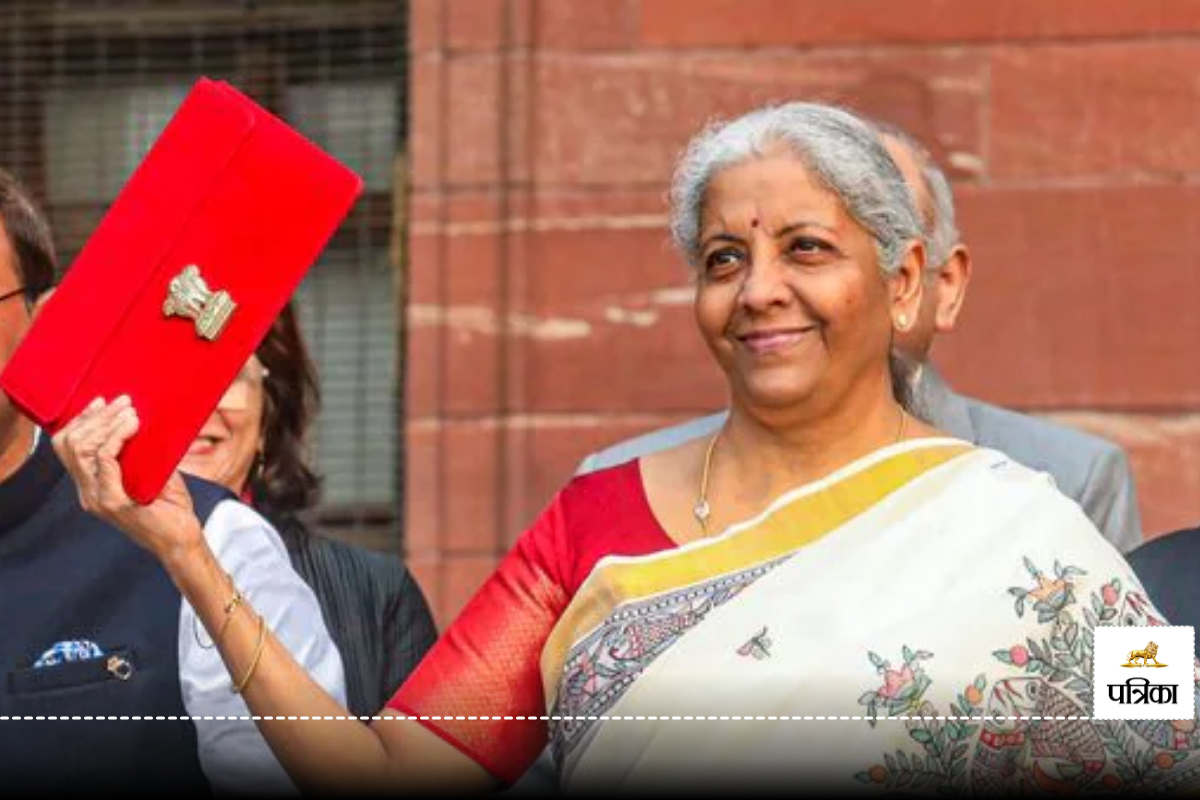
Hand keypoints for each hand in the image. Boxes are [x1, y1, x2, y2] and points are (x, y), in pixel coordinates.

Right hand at [52, 395, 204, 563]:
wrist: (182, 541)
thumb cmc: (171, 509)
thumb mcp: (153, 473)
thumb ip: (141, 452)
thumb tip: (142, 420)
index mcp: (91, 485)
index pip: (67, 447)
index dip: (81, 421)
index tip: (102, 402)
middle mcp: (88, 492)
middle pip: (70, 444)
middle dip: (95, 416)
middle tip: (122, 402)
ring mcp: (98, 498)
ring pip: (83, 449)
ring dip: (107, 423)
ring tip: (130, 411)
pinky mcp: (114, 502)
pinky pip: (105, 460)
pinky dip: (118, 437)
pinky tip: (134, 426)